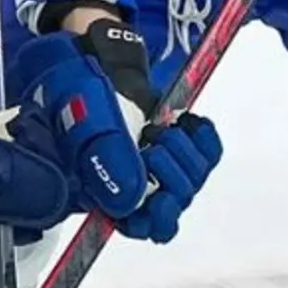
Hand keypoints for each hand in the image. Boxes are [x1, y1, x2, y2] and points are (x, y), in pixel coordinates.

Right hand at [13, 23, 223, 243]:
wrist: (93, 61)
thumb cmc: (79, 93)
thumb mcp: (87, 125)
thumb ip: (108, 162)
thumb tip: (134, 201)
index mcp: (107, 191)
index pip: (143, 227)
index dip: (157, 218)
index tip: (162, 196)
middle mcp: (137, 183)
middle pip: (174, 203)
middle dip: (171, 175)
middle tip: (154, 144)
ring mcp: (160, 163)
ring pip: (193, 180)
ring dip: (185, 154)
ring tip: (162, 129)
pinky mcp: (181, 141)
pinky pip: (208, 153)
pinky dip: (203, 139)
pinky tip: (187, 123)